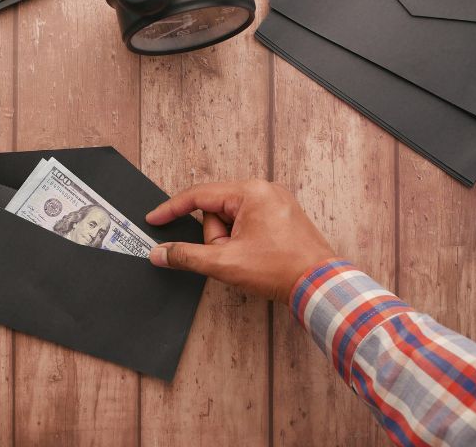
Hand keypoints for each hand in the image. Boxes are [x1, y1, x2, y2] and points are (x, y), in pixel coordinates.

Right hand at [146, 180, 335, 303]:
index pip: (198, 195)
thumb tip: (160, 253)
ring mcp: (275, 202)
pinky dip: (242, 242)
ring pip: (231, 220)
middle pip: (216, 210)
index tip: (153, 219)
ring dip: (230, 242)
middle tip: (231, 256)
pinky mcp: (281, 216)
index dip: (171, 209)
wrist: (321, 286)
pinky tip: (255, 257)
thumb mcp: (224, 263)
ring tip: (249, 259)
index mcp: (250, 192)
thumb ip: (186, 255)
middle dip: (216, 238)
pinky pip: (247, 224)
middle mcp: (264, 190)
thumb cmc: (280, 269)